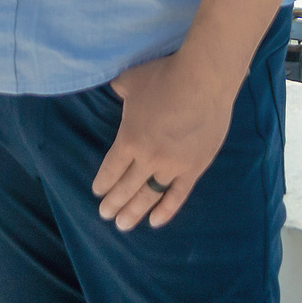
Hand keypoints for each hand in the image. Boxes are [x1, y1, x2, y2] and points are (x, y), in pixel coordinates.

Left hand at [92, 47, 237, 230]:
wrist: (203, 80)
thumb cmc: (164, 77)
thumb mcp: (131, 80)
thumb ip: (120, 90)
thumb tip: (115, 90)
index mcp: (129, 139)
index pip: (111, 169)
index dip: (103, 183)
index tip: (97, 193)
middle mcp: (147, 159)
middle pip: (126, 187)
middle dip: (113, 203)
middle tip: (105, 215)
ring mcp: (172, 166)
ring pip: (149, 196)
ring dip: (134, 212)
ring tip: (123, 225)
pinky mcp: (194, 168)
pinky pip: (177, 195)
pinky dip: (166, 211)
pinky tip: (155, 222)